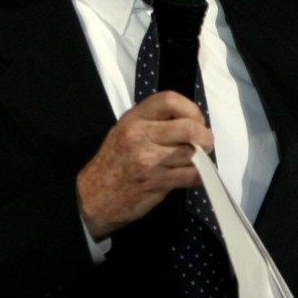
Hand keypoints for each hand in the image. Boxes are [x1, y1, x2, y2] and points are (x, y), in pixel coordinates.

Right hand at [75, 92, 212, 238]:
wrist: (93, 197)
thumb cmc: (113, 162)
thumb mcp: (125, 130)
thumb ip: (154, 121)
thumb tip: (190, 119)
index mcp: (134, 119)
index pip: (171, 100)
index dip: (191, 109)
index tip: (196, 121)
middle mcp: (141, 136)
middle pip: (189, 128)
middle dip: (204, 136)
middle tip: (203, 143)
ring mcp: (149, 161)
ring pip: (193, 153)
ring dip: (201, 158)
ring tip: (194, 160)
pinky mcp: (156, 183)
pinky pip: (191, 176)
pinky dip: (198, 176)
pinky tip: (190, 175)